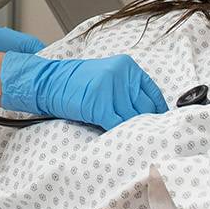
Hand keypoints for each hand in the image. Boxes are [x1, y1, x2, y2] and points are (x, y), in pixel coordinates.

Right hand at [0, 51, 168, 129]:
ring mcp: (110, 88)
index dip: (158, 113)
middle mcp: (121, 74)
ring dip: (134, 131)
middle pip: (145, 108)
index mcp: (127, 66)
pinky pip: (117, 124)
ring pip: (132, 118)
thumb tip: (148, 115)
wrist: (49, 81)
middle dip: (146, 124)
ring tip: (134, 142)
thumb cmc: (76, 83)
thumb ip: (127, 91)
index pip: (153, 94)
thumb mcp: (107, 78)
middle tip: (149, 139)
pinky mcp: (99, 103)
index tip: (161, 126)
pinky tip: (120, 140)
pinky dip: (120, 134)